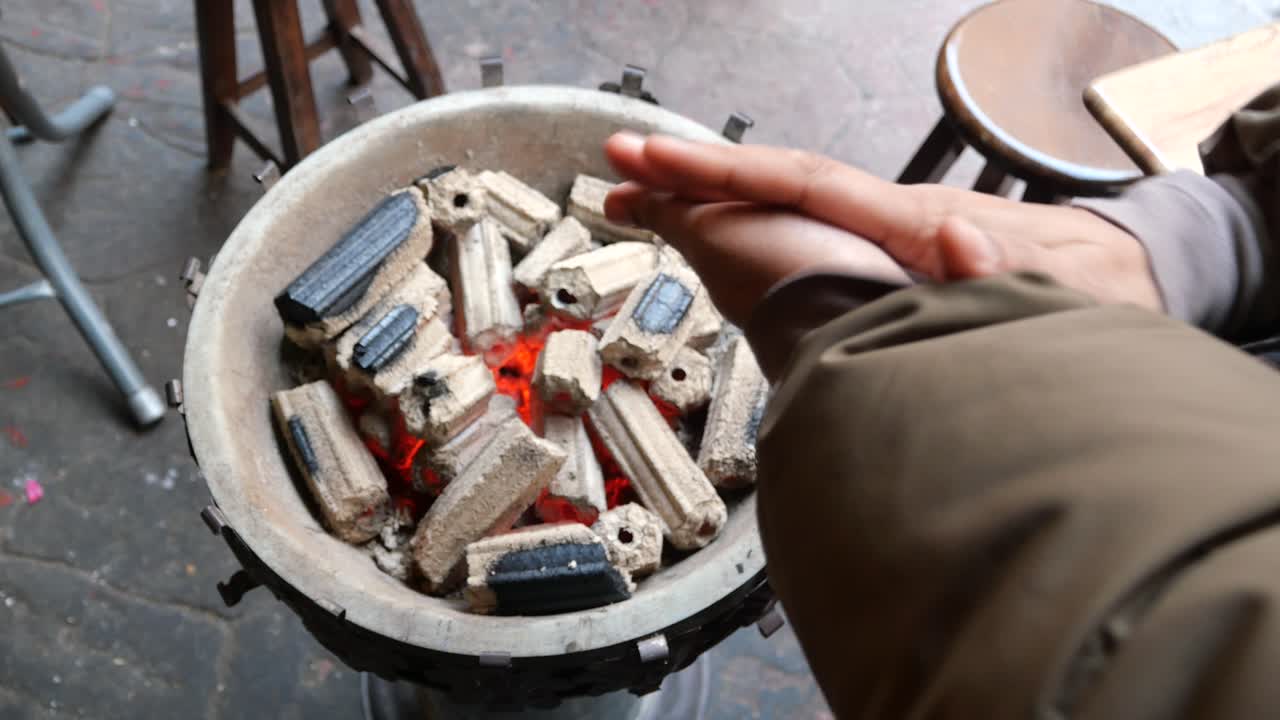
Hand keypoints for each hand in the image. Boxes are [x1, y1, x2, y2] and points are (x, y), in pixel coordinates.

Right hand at [603, 133, 1162, 318]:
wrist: (1121, 278)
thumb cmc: (1096, 289)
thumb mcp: (1068, 292)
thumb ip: (1011, 272)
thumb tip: (957, 242)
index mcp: (914, 223)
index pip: (806, 182)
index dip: (730, 171)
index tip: (661, 162)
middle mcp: (888, 217)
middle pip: (777, 179)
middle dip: (696, 168)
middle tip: (618, 162)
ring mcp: (884, 231)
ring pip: (782, 198)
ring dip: (708, 190)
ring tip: (635, 190)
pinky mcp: (887, 253)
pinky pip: (801, 228)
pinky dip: (747, 220)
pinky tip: (706, 223)